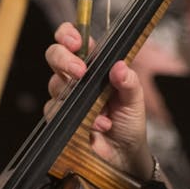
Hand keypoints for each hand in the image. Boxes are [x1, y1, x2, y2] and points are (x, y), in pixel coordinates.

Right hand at [44, 22, 152, 179]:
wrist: (125, 154)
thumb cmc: (129, 122)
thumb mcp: (135, 99)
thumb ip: (129, 81)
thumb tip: (119, 66)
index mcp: (95, 65)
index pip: (74, 39)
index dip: (68, 34)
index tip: (76, 41)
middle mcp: (76, 78)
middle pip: (54, 56)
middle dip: (63, 59)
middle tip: (80, 71)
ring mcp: (66, 98)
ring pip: (55, 86)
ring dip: (79, 98)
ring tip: (104, 111)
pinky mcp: (60, 119)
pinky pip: (56, 112)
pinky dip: (80, 119)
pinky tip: (98, 126)